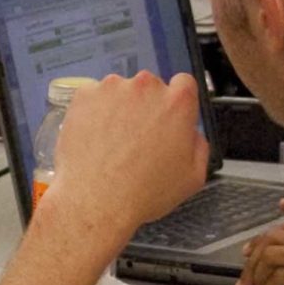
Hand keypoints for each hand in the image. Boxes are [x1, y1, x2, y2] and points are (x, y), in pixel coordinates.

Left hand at [30, 71, 206, 262]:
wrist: (95, 200)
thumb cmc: (142, 192)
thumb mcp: (193, 177)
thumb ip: (199, 145)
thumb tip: (191, 134)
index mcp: (177, 102)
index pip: (184, 84)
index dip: (176, 102)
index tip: (167, 116)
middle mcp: (146, 87)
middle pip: (149, 88)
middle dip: (145, 107)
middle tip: (137, 138)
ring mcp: (112, 88)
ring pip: (119, 92)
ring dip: (118, 109)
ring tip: (112, 142)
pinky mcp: (84, 96)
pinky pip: (93, 98)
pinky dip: (93, 112)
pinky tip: (95, 138)